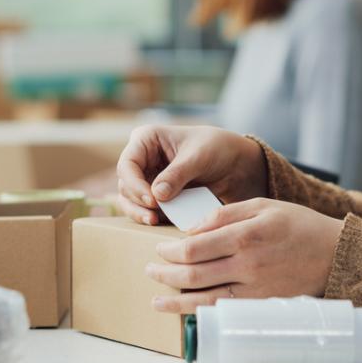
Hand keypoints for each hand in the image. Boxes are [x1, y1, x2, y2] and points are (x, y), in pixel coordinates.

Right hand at [116, 125, 266, 224]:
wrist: (236, 163)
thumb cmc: (217, 148)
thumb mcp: (199, 157)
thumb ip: (177, 175)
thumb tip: (156, 196)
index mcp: (146, 139)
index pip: (127, 164)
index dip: (135, 184)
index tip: (153, 200)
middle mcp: (142, 158)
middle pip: (126, 185)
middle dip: (137, 202)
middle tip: (153, 217)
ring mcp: (147, 178)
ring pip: (131, 200)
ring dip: (140, 213)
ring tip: (154, 222)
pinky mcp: (157, 195)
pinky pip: (146, 209)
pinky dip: (152, 216)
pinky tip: (162, 223)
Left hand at [144, 198, 343, 313]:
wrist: (334, 254)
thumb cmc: (299, 225)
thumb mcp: (263, 205)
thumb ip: (225, 214)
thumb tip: (192, 228)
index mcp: (245, 235)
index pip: (194, 246)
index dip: (170, 250)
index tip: (159, 248)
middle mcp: (247, 264)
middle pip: (193, 273)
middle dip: (165, 273)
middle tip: (150, 270)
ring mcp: (254, 288)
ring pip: (204, 298)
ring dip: (175, 301)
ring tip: (156, 300)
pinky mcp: (261, 304)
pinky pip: (224, 310)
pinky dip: (201, 313)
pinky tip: (186, 312)